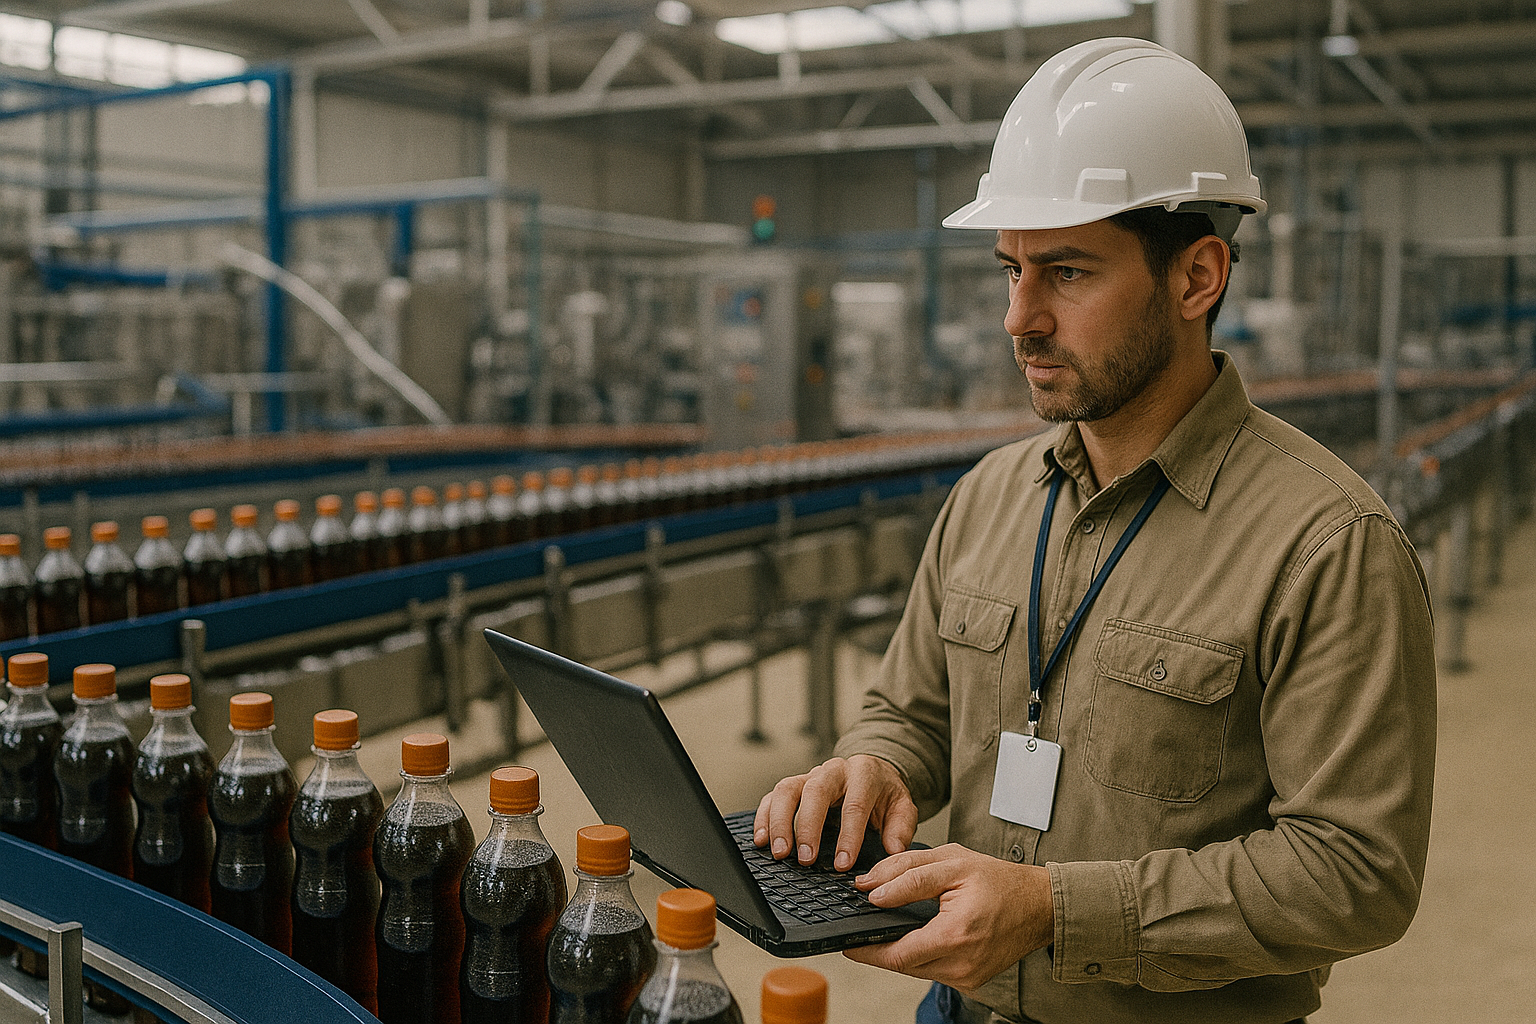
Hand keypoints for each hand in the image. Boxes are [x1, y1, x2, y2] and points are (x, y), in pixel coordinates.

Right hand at [753, 755, 917, 870]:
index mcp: (864, 774)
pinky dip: (764, 818)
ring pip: (787, 790)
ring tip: (779, 852)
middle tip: (805, 858)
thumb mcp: (902, 807)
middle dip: (808, 826)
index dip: (848, 835)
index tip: (843, 863)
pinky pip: (772, 796)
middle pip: (815, 791)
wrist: (873, 772)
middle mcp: (833, 770)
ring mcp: (809, 775)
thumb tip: (894, 850)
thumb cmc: (884, 794)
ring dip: (780, 822)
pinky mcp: (793, 785)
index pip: (855, 804)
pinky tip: (762, 840)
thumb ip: (900, 827)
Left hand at [843, 844, 1053, 993]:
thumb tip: (871, 890)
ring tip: (891, 926)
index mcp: (955, 935)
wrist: (1040, 906)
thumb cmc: (1001, 881)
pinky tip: (921, 935)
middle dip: (881, 947)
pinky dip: (922, 954)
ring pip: (917, 969)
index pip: (896, 954)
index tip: (847, 943)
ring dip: (901, 951)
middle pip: (903, 964)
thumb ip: (907, 874)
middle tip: (864, 928)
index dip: (867, 950)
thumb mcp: (951, 862)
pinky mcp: (971, 982)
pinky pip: (934, 971)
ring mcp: (968, 978)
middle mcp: (962, 965)